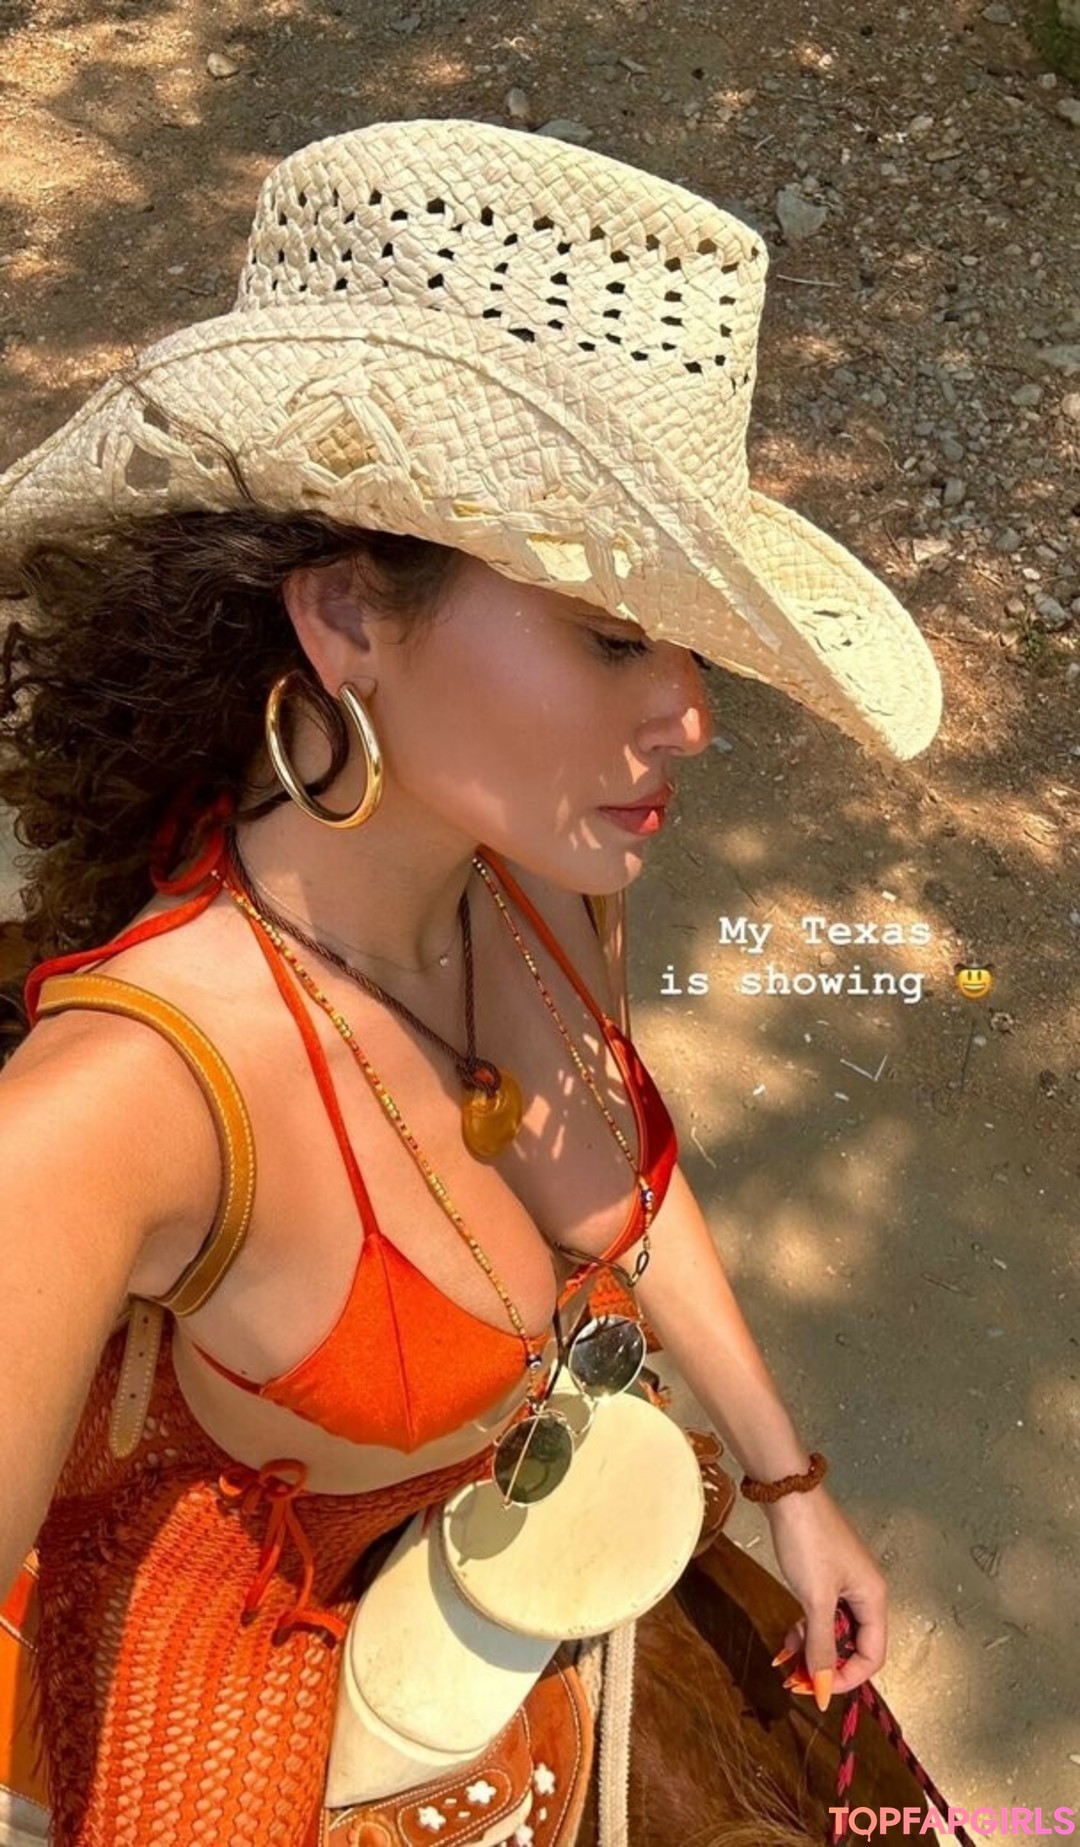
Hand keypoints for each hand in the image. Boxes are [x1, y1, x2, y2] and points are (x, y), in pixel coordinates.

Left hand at [762, 1485, 887, 1710]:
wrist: (788, 1493)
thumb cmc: (808, 1542)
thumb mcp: (814, 1599)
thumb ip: (821, 1646)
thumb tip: (823, 1690)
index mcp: (874, 1599)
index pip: (872, 1656)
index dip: (846, 1678)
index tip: (815, 1689)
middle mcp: (865, 1593)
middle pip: (854, 1646)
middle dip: (826, 1665)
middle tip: (795, 1680)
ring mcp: (845, 1583)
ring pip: (835, 1631)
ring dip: (813, 1648)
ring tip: (786, 1660)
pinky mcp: (826, 1575)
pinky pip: (822, 1614)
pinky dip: (806, 1628)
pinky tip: (788, 1638)